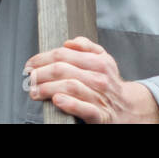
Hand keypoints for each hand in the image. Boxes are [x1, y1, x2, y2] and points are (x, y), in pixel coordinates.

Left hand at [24, 36, 158, 123]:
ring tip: (35, 91)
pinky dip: (70, 104)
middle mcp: (100, 77)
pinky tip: (57, 100)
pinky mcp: (101, 115)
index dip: (43, 58)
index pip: (64, 54)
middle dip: (41, 73)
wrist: (129, 108)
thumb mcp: (104, 60)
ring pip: (70, 87)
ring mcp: (100, 96)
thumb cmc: (110, 84)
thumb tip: (69, 42)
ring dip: (48, 88)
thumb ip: (87, 47)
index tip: (30, 64)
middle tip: (29, 79)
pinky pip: (84, 108)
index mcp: (98, 61)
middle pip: (63, 69)